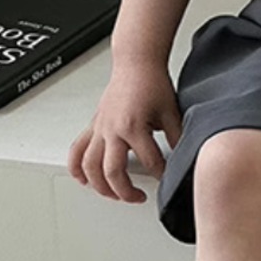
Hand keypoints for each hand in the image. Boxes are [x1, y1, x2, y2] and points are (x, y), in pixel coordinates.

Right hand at [67, 59, 182, 203]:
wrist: (136, 63)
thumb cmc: (152, 83)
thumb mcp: (170, 112)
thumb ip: (178, 137)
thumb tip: (184, 157)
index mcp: (134, 127)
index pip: (149, 162)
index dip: (160, 175)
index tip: (167, 180)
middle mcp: (113, 130)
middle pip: (112, 172)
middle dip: (125, 191)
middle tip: (138, 197)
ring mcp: (100, 129)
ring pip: (90, 167)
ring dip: (100, 186)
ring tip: (114, 194)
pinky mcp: (93, 126)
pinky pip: (78, 151)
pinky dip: (77, 168)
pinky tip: (83, 179)